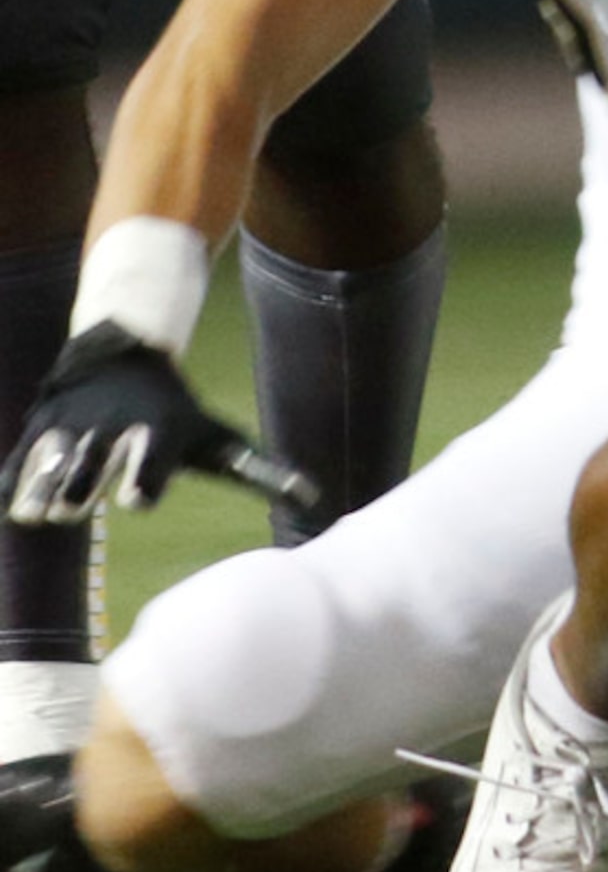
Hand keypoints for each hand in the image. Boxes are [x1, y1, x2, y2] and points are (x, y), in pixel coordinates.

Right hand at [0, 322, 318, 524]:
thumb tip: (312, 497)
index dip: (143, 479)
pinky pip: (19, 459)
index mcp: (159, 431)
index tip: (136, 502)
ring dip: (41, 484)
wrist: (125, 355)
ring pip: (51, 458)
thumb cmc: (179, 414)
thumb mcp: (218, 437)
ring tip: (34, 515)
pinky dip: (11, 480)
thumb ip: (260, 472)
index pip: (150, 459)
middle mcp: (112, 428)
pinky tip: (5, 506)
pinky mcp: (40, 429)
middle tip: (72, 510)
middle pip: (94, 460)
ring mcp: (72, 427)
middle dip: (82, 483)